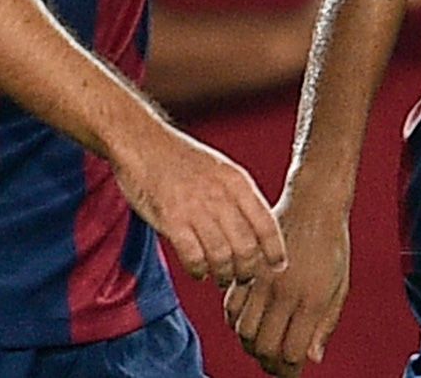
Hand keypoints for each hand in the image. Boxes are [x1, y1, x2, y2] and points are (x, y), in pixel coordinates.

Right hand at [110, 120, 287, 284]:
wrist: (143, 142)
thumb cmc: (181, 159)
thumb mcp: (221, 170)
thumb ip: (238, 197)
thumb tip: (256, 231)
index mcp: (238, 182)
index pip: (267, 224)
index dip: (275, 251)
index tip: (277, 267)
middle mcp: (221, 195)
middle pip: (246, 246)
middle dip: (248, 270)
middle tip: (244, 279)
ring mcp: (196, 208)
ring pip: (222, 256)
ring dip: (223, 275)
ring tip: (221, 279)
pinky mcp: (171, 219)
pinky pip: (193, 256)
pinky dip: (199, 270)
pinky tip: (198, 272)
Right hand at [226, 175, 350, 376]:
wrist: (315, 202)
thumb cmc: (332, 244)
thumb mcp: (341, 285)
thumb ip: (326, 324)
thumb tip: (312, 358)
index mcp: (312, 299)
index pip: (291, 353)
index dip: (289, 371)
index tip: (292, 374)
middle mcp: (284, 293)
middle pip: (264, 347)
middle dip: (269, 364)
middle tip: (276, 366)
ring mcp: (263, 281)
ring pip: (243, 332)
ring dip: (251, 346)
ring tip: (263, 346)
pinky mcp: (249, 269)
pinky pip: (231, 308)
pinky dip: (235, 323)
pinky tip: (249, 324)